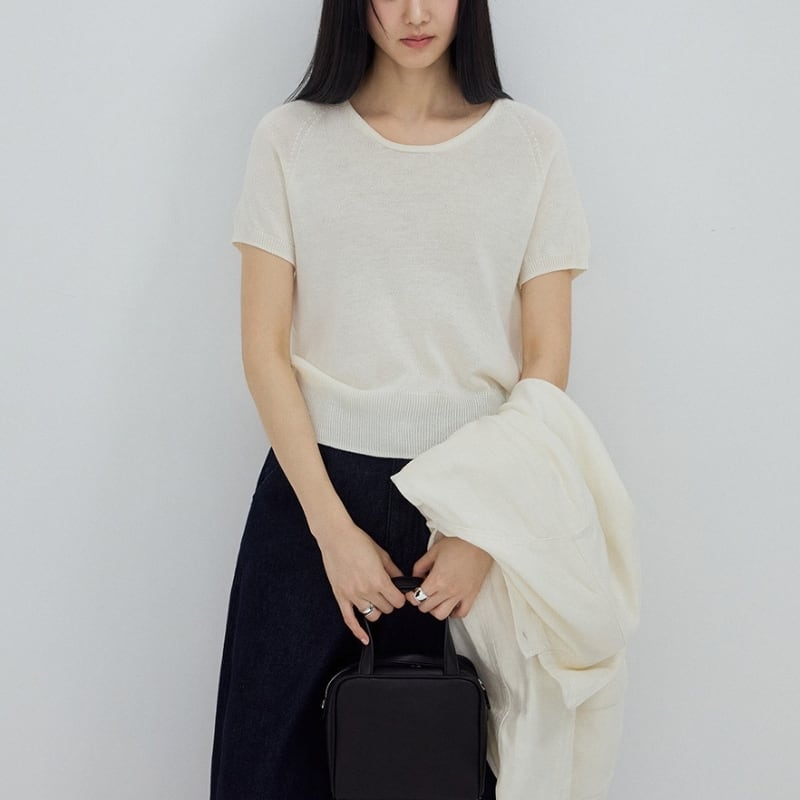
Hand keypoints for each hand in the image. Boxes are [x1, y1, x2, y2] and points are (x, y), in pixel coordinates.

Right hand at [316, 521, 406, 644]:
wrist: (336, 537)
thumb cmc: (357, 542)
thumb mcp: (382, 554)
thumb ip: (394, 570)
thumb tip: (402, 580)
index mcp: (378, 579)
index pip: (397, 601)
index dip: (401, 598)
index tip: (399, 594)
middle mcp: (366, 590)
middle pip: (386, 609)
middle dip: (390, 602)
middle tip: (388, 593)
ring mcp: (352, 595)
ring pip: (372, 615)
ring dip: (377, 609)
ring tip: (376, 600)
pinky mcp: (341, 596)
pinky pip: (349, 620)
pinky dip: (357, 631)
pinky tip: (364, 638)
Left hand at [405, 535, 493, 619]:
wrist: (480, 541)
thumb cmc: (460, 542)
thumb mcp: (434, 550)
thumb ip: (421, 565)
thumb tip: (415, 575)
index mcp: (437, 578)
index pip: (418, 597)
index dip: (411, 596)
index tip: (412, 593)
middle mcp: (448, 589)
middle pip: (427, 608)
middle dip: (421, 602)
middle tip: (422, 595)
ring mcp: (461, 594)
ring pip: (442, 615)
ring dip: (435, 610)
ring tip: (435, 601)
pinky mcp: (472, 595)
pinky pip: (462, 613)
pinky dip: (454, 613)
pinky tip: (451, 604)